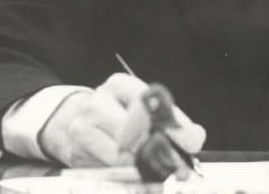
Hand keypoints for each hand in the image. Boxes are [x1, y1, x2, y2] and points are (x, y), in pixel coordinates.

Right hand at [37, 73, 204, 166]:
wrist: (74, 124)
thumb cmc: (118, 116)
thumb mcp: (143, 108)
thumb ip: (170, 120)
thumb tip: (195, 136)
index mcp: (120, 85)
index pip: (150, 101)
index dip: (174, 123)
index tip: (192, 141)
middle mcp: (99, 101)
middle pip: (134, 129)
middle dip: (162, 151)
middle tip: (180, 167)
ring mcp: (83, 126)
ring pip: (120, 154)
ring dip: (145, 169)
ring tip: (162, 177)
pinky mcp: (75, 152)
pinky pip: (108, 171)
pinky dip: (128, 181)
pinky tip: (142, 183)